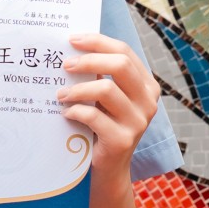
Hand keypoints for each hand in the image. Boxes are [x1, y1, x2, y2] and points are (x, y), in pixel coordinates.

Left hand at [58, 33, 161, 186]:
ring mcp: (138, 121)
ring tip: (60, 94)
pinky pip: (94, 116)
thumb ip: (100, 75)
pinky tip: (66, 113)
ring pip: (106, 89)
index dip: (98, 41)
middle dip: (88, 60)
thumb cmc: (103, 126)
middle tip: (65, 65)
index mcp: (146, 85)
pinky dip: (76, 111)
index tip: (73, 39)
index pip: (124, 52)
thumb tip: (72, 50)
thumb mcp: (106, 98)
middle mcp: (148, 101)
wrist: (108, 168)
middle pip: (120, 65)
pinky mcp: (123, 140)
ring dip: (77, 89)